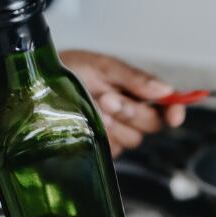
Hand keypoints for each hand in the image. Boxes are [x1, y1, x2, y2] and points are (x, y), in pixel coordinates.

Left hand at [58, 50, 185, 156]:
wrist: (40, 84)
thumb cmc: (71, 69)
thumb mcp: (103, 66)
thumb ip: (135, 78)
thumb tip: (165, 90)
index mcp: (138, 91)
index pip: (167, 106)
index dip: (175, 111)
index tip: (175, 115)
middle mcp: (132, 113)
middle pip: (152, 124)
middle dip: (131, 112)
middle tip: (108, 98)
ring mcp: (118, 132)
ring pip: (133, 139)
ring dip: (113, 124)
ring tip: (92, 108)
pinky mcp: (104, 148)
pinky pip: (113, 150)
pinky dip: (101, 136)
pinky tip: (87, 123)